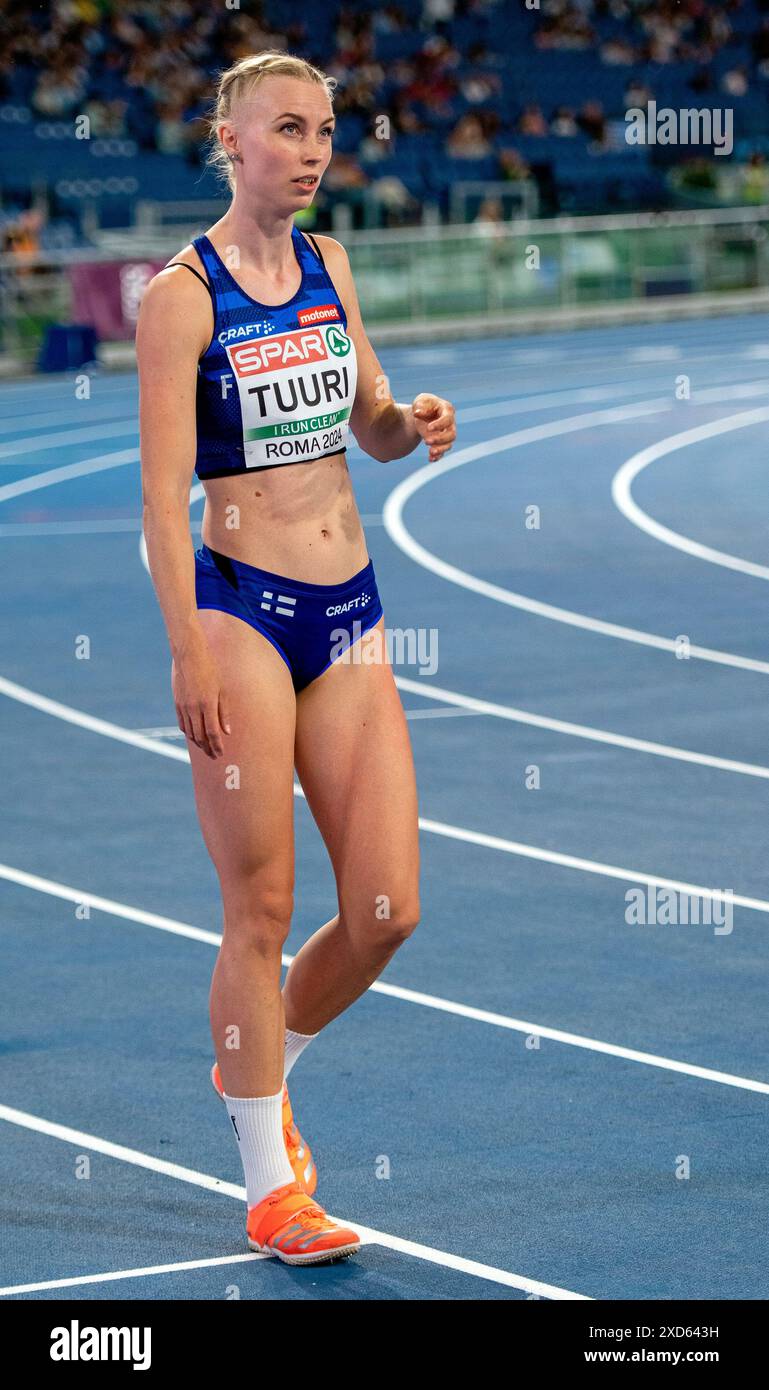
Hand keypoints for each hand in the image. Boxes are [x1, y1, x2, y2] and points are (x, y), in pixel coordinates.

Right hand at [171, 634, 231, 759]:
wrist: (189, 656)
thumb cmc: (210, 670)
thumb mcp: (222, 690)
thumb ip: (224, 712)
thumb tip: (227, 731)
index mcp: (208, 704)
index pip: (212, 732)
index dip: (217, 745)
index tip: (221, 753)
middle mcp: (194, 708)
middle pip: (200, 736)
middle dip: (208, 749)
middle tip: (214, 756)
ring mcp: (183, 706)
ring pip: (190, 732)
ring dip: (198, 743)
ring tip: (206, 749)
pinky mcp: (177, 703)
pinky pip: (182, 724)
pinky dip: (188, 733)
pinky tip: (194, 737)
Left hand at [412, 392, 455, 461]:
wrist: (423, 412)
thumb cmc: (424, 404)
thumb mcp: (420, 401)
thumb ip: (420, 406)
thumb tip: (417, 413)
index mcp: (447, 410)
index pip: (447, 419)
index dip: (439, 425)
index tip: (428, 428)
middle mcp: (450, 423)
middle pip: (452, 434)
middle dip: (440, 439)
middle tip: (426, 441)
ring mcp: (447, 434)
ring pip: (449, 444)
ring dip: (441, 449)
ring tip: (431, 452)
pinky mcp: (442, 442)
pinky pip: (443, 451)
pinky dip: (438, 456)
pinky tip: (430, 459)